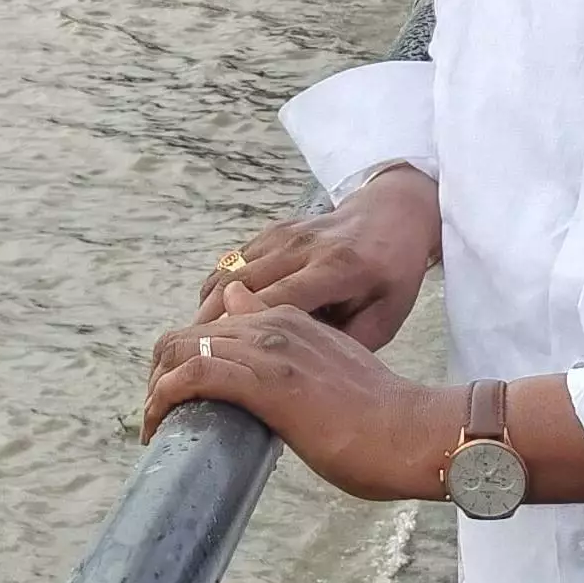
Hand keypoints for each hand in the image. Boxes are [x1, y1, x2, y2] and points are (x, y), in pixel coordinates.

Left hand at [146, 284, 455, 499]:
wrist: (414, 431)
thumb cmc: (380, 417)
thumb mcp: (331, 373)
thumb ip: (294, 360)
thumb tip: (258, 364)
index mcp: (291, 319)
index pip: (215, 325)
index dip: (186, 359)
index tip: (179, 396)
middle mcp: (275, 324)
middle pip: (188, 334)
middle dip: (160, 374)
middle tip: (158, 415)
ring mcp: (270, 351)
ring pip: (182, 350)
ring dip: (156, 389)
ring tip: (153, 425)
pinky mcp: (267, 383)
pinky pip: (194, 377)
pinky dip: (165, 400)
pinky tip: (160, 426)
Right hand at [198, 165, 439, 347]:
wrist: (393, 212)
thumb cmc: (393, 273)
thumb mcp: (387, 316)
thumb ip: (346, 341)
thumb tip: (301, 370)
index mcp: (336, 268)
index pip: (278, 301)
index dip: (244, 332)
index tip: (217, 365)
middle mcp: (302, 247)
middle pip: (239, 288)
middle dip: (210, 328)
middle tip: (190, 366)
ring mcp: (283, 235)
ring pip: (226, 275)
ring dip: (206, 311)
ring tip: (194, 350)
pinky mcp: (271, 231)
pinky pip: (230, 264)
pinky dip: (216, 293)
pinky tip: (212, 323)